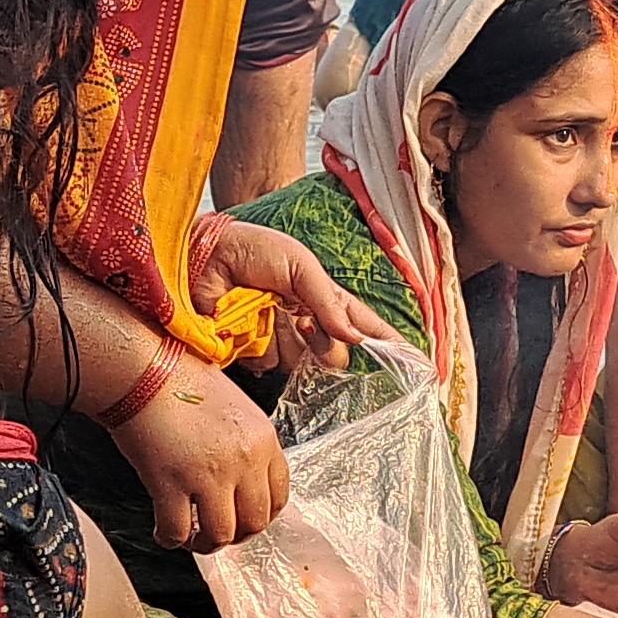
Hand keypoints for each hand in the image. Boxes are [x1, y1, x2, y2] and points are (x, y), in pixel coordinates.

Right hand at [111, 360, 286, 549]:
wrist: (142, 369)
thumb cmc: (181, 378)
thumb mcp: (235, 407)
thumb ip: (245, 444)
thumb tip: (239, 482)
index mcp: (263, 439)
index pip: (279, 497)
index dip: (260, 517)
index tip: (244, 519)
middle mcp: (243, 460)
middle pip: (254, 523)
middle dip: (235, 535)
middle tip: (217, 532)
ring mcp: (209, 474)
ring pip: (221, 535)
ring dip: (204, 543)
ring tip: (191, 537)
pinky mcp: (171, 483)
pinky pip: (177, 531)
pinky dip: (169, 538)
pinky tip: (163, 531)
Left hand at [195, 215, 400, 377]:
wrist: (201, 257)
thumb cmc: (252, 250)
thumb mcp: (299, 263)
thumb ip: (327, 300)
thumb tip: (355, 338)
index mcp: (322, 300)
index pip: (362, 325)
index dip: (389, 345)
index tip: (417, 366)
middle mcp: (305, 325)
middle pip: (334, 353)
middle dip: (325, 343)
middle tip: (303, 321)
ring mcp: (278, 342)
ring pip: (300, 364)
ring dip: (287, 342)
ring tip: (267, 313)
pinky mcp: (249, 355)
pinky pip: (267, 367)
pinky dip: (260, 350)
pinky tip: (248, 328)